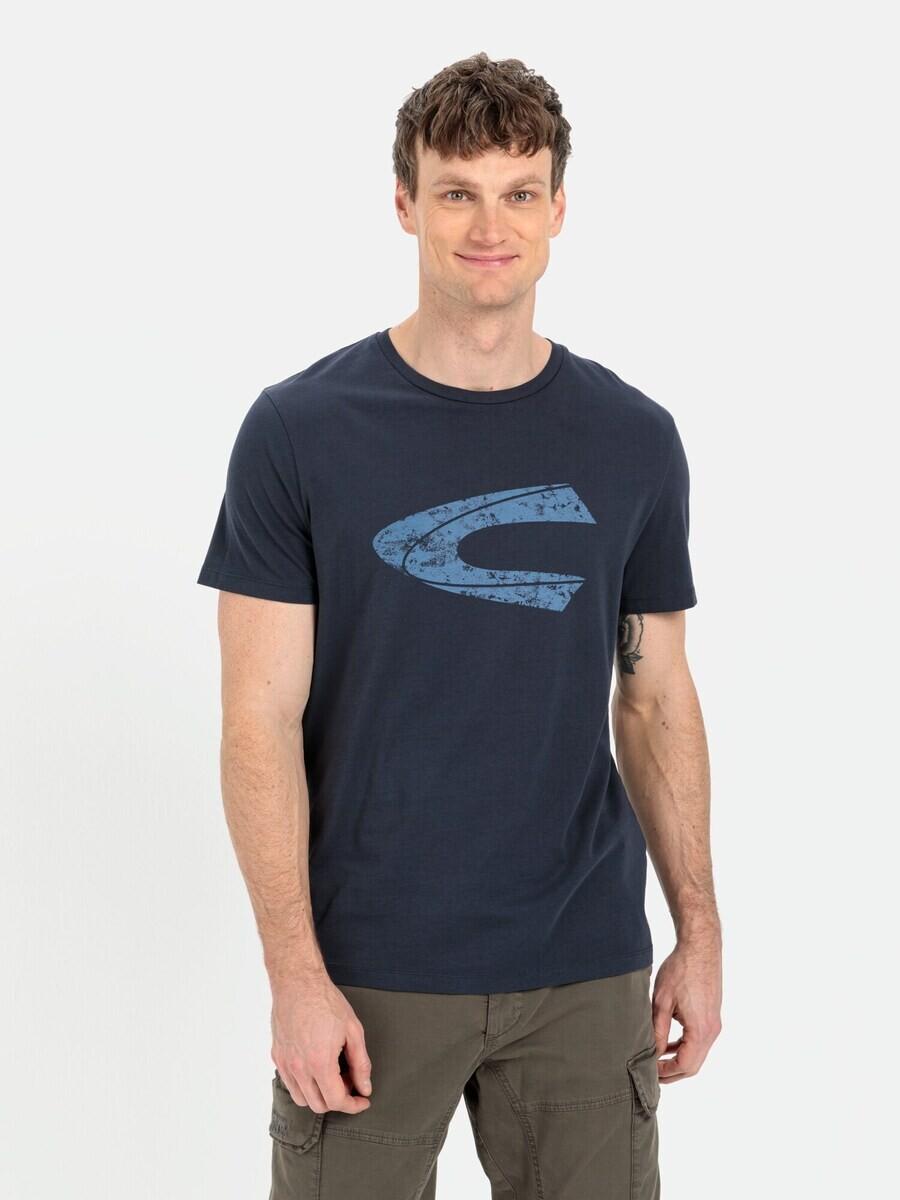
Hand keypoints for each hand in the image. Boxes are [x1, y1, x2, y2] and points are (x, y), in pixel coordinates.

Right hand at [271, 975, 372, 1113]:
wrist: (298, 982)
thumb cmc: (326, 1001)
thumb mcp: (353, 1030)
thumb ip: (361, 1063)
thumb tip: (365, 1087)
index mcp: (320, 1063)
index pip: (336, 1101)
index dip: (353, 1105)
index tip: (362, 1100)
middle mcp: (299, 1068)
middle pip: (318, 1105)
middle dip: (338, 1100)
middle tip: (349, 1081)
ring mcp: (285, 1063)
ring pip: (302, 1099)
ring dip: (319, 1095)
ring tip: (332, 1074)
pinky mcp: (277, 1056)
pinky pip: (290, 1083)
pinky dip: (304, 1085)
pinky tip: (316, 1067)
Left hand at [652, 936, 721, 1082]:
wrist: (700, 947)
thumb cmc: (680, 970)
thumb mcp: (662, 1001)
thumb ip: (658, 1031)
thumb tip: (654, 1053)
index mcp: (700, 1030)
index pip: (685, 1065)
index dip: (666, 1073)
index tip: (649, 1072)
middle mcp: (712, 1030)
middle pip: (693, 1065)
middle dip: (672, 1072)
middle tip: (652, 1073)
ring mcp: (714, 1023)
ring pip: (697, 1054)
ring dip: (679, 1060)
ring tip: (657, 1060)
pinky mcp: (712, 1016)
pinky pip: (700, 1040)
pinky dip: (685, 1046)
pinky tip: (669, 1043)